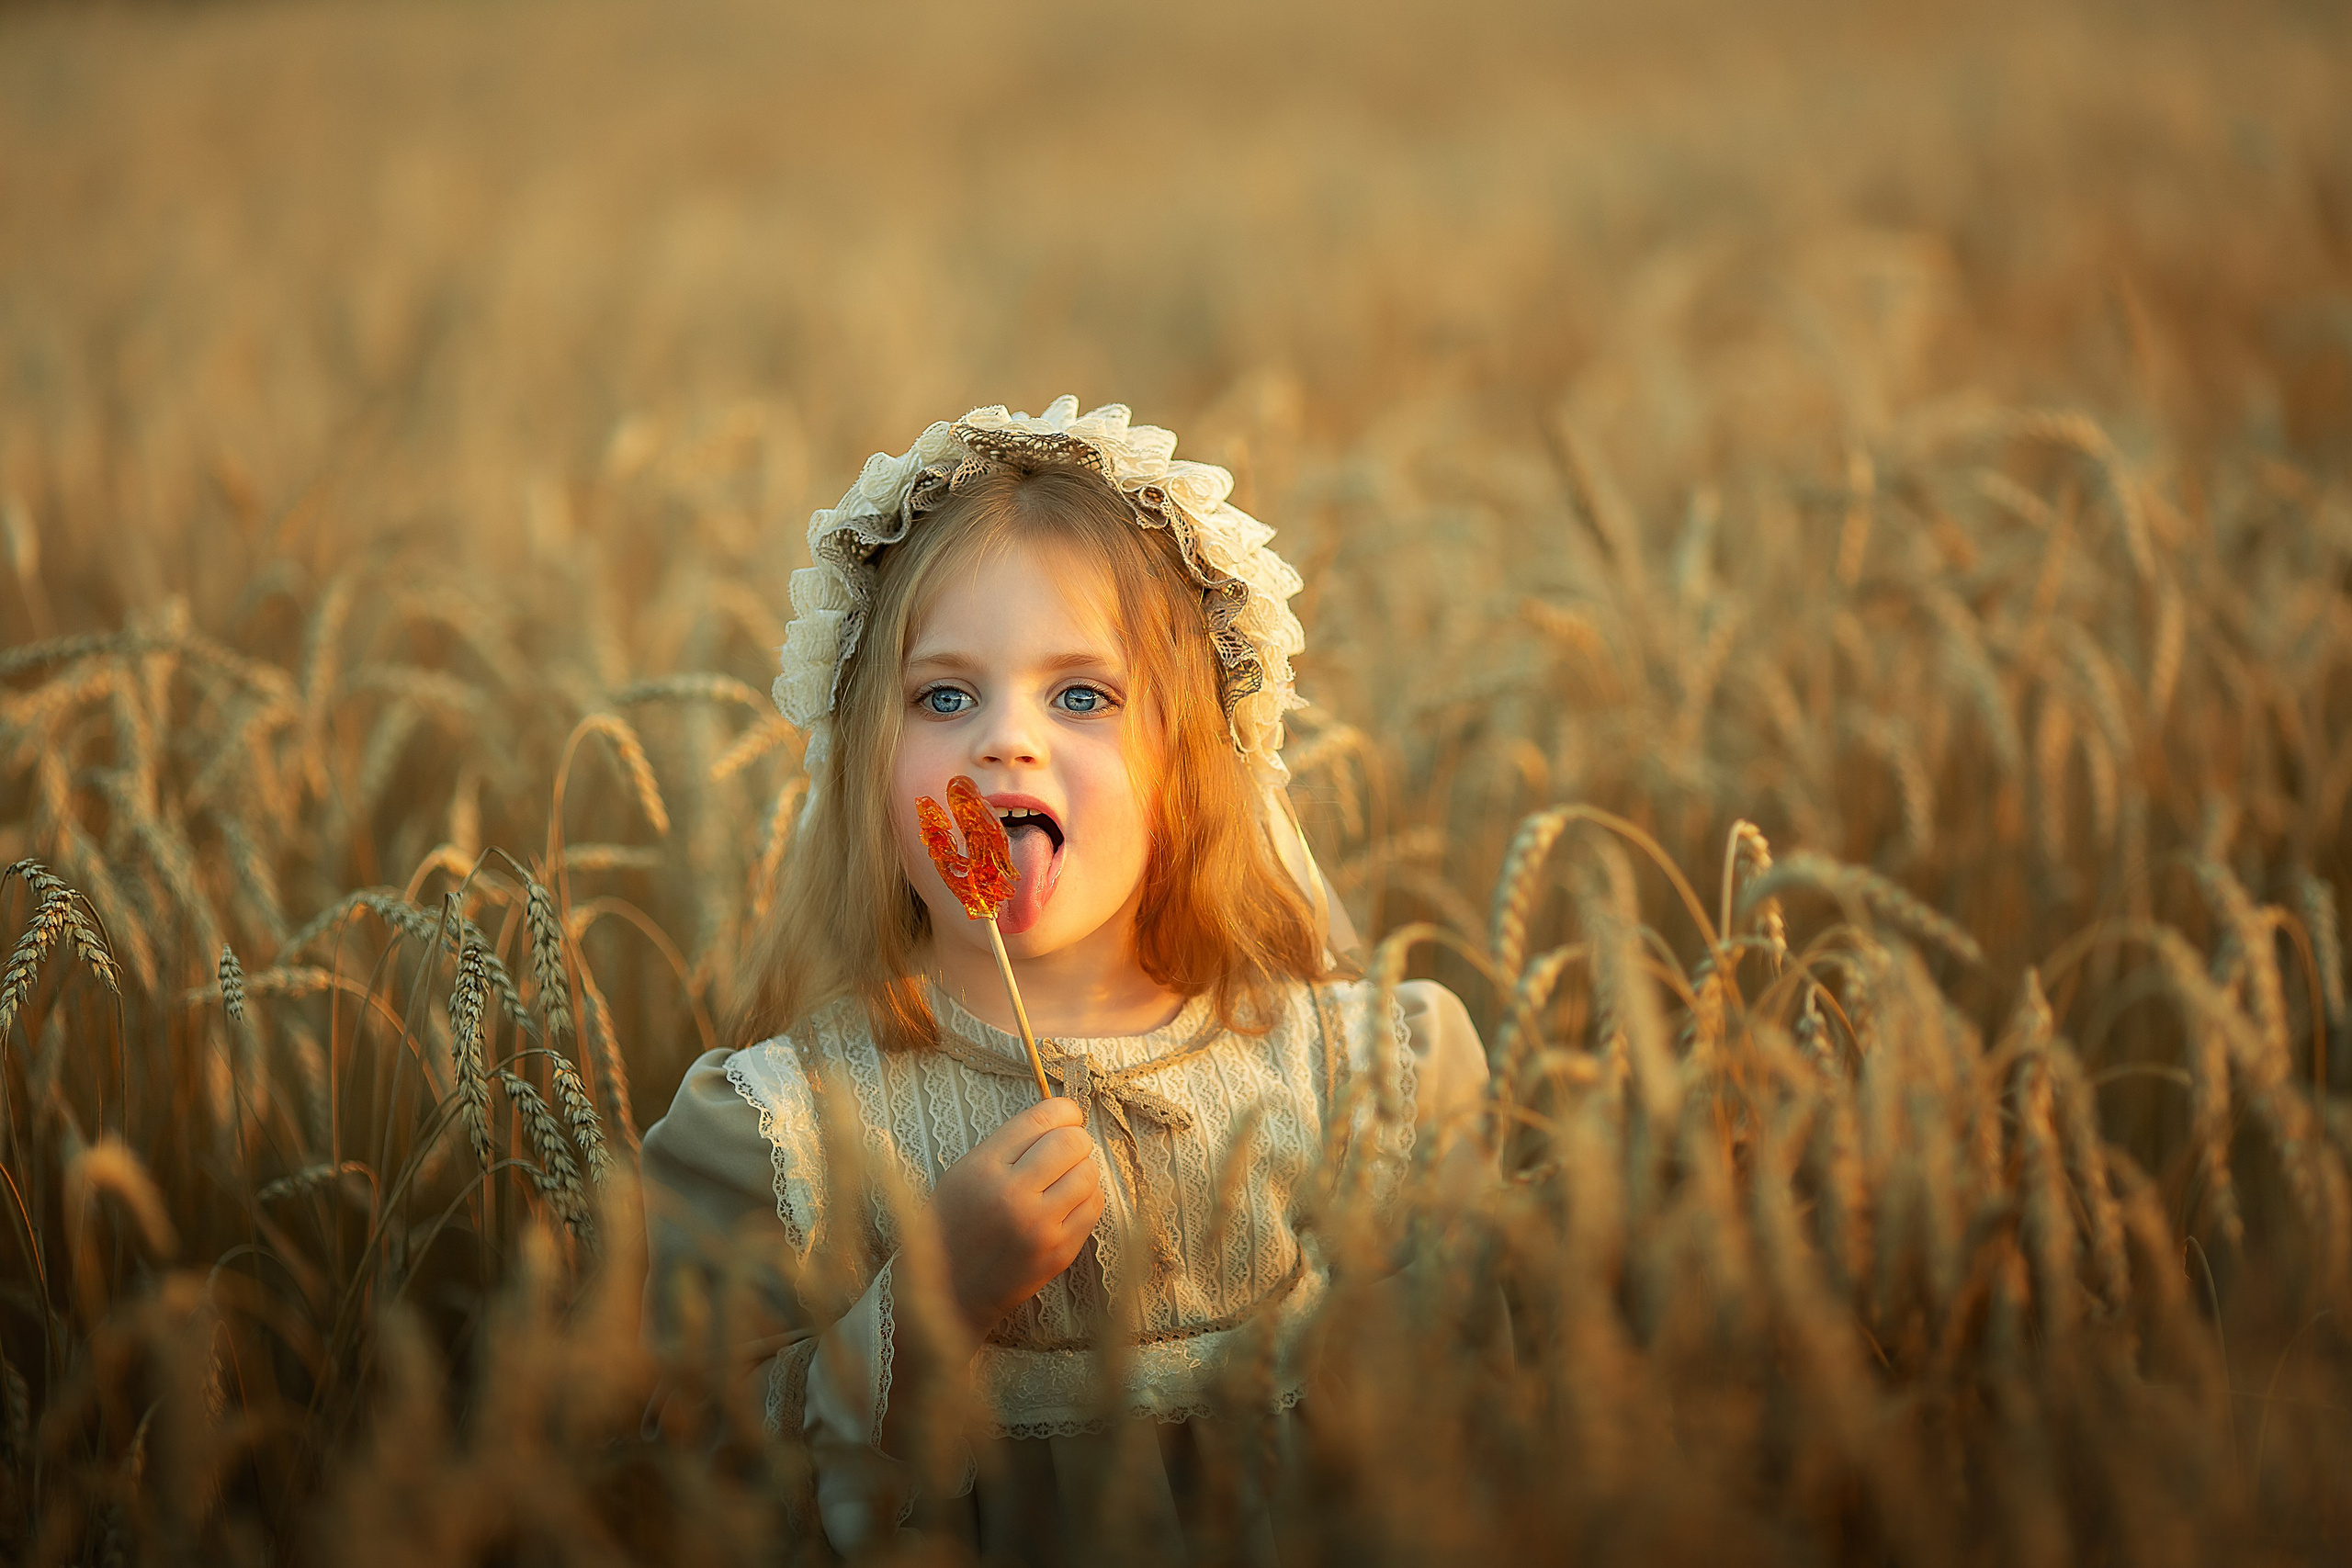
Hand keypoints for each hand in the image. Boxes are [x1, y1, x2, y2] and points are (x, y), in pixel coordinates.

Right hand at [928, 1097, 1103, 1333]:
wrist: (948, 1294)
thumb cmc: (953, 1227)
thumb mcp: (963, 1174)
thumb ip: (1007, 1146)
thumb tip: (1060, 1120)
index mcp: (983, 1168)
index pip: (1040, 1120)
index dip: (1063, 1110)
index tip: (1067, 1115)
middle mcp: (1012, 1195)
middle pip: (1072, 1143)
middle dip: (1075, 1139)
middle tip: (1066, 1149)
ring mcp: (1039, 1227)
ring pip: (1089, 1173)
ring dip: (1082, 1169)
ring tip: (1064, 1179)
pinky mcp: (1058, 1253)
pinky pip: (1094, 1207)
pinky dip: (1087, 1197)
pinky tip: (1068, 1203)